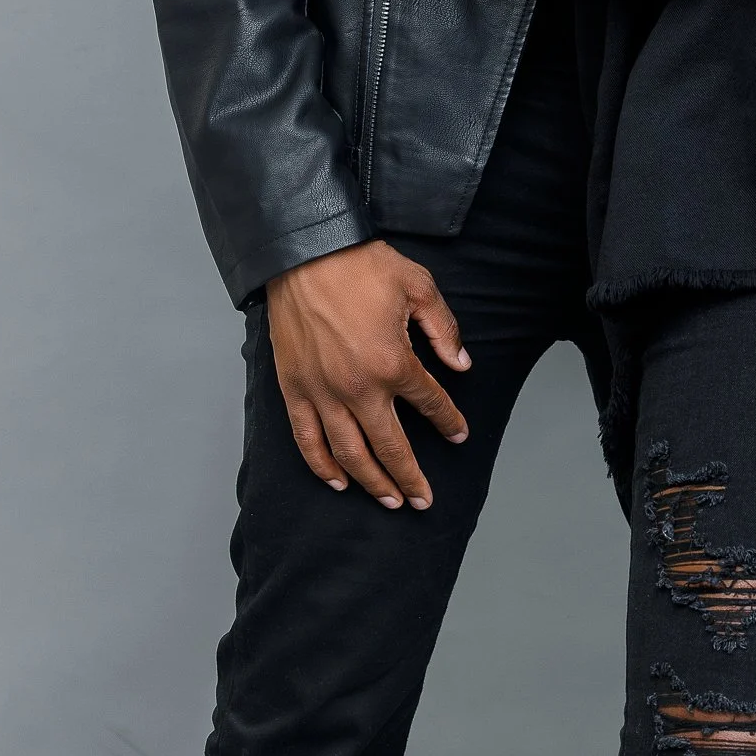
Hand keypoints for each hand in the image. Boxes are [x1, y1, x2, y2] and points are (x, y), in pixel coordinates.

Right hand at [265, 240, 470, 508]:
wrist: (305, 254)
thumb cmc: (362, 266)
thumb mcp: (419, 287)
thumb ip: (444, 330)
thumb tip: (461, 365)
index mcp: (393, 362)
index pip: (429, 403)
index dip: (448, 422)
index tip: (459, 435)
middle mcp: (358, 388)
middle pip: (390, 446)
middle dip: (410, 478)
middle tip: (423, 501)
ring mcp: (323, 393)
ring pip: (350, 454)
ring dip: (372, 483)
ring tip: (389, 502)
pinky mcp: (294, 390)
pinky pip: (308, 440)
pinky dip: (323, 466)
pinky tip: (338, 480)